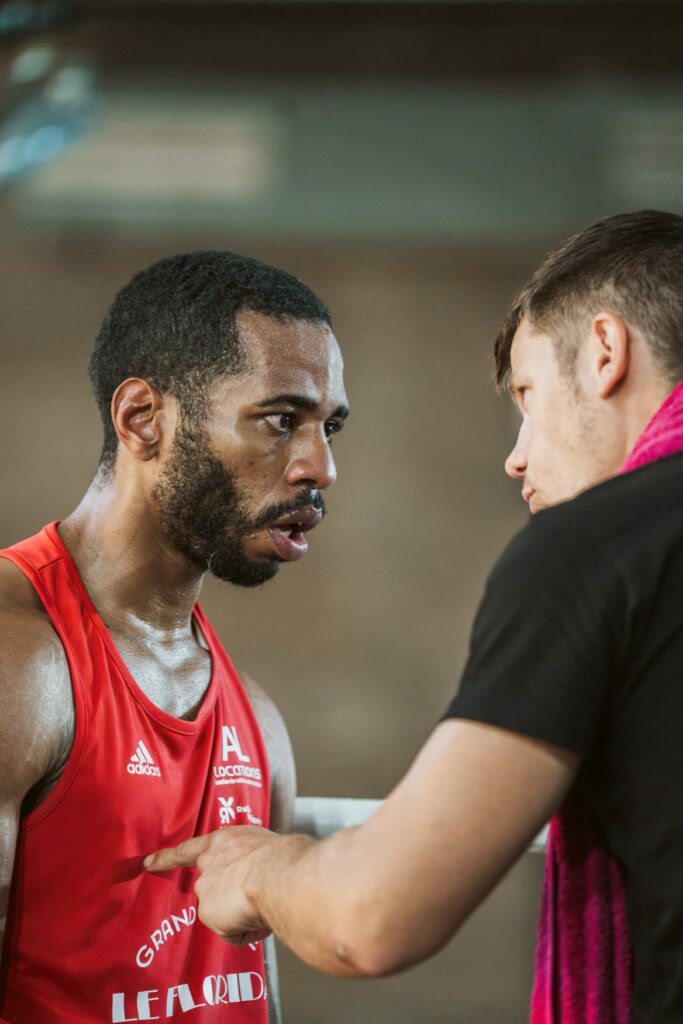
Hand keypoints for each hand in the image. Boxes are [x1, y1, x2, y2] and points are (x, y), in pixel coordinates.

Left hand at [144, 826, 278, 945]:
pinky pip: (231, 931)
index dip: (168, 858)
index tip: (148, 862)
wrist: (276, 873)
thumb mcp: (263, 845)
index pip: (189, 849)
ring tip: (265, 904)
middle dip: (227, 895)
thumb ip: (248, 858)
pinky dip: (245, 930)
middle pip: (212, 886)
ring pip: (225, 911)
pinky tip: (259, 917)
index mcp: (224, 841)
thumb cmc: (281, 857)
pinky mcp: (208, 912)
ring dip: (242, 913)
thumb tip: (254, 879)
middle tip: (253, 898)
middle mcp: (209, 862)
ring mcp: (205, 888)